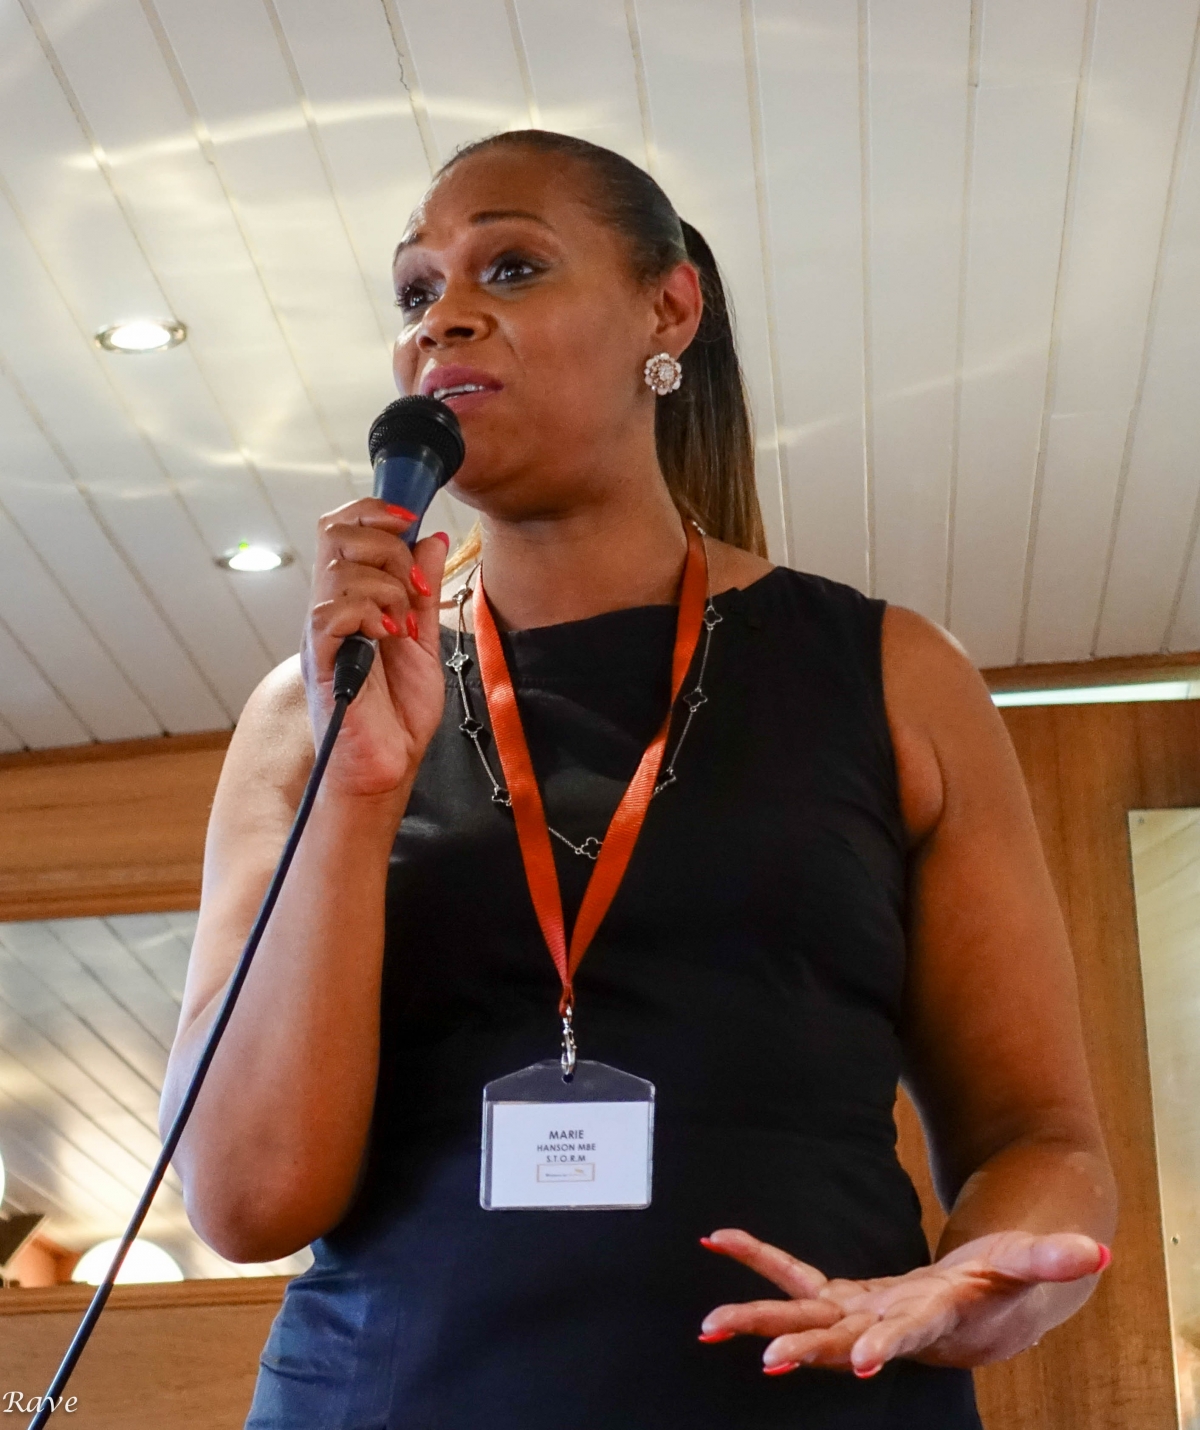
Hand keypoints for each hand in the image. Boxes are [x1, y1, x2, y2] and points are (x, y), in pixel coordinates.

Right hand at [301, 499, 448, 799]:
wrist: (386, 767)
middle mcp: (330, 608)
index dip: (374, 511)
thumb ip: (423, 590)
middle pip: (336, 532)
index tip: (411, 522)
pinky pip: (333, 611)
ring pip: (342, 569)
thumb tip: (431, 539)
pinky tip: (389, 637)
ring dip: (387, 588)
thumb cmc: (397, 714)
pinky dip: (370, 613)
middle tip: (412, 586)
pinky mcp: (321, 659)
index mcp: (352, 599)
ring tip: (402, 626)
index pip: (344, 528)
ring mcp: (323, 633)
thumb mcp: (424, 640)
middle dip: (386, 545)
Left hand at [698, 1227, 1110, 1377]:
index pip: (910, 1335)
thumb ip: (1054, 1257)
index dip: (888, 1347)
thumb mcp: (1030, 1264)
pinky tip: (721, 1240)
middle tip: (761, 1356)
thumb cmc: (1008, 1284)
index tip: (862, 1365)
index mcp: (933, 1318)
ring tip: (709, 1322)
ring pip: (803, 1318)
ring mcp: (860, 1317)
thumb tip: (1096, 1250)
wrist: (982, 1310)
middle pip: (840, 1339)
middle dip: (803, 1347)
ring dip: (758, 1317)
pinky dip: (760, 1259)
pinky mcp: (844, 1300)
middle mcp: (887, 1326)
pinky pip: (795, 1278)